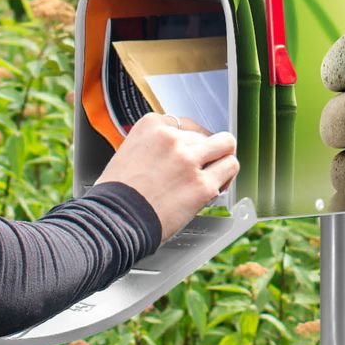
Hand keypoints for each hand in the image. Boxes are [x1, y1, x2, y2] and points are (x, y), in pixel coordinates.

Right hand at [93, 111, 237, 243]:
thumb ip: (152, 146)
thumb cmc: (116, 193)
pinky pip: (229, 168)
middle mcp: (171, 138)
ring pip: (226, 145)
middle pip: (205, 135)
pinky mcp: (202, 184)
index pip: (185, 124)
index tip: (189, 151)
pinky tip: (216, 186)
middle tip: (202, 166)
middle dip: (205, 151)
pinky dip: (226, 177)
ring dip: (222, 158)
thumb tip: (171, 152)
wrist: (115, 220)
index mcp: (150, 126)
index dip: (189, 140)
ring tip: (217, 171)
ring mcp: (188, 160)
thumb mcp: (128, 152)